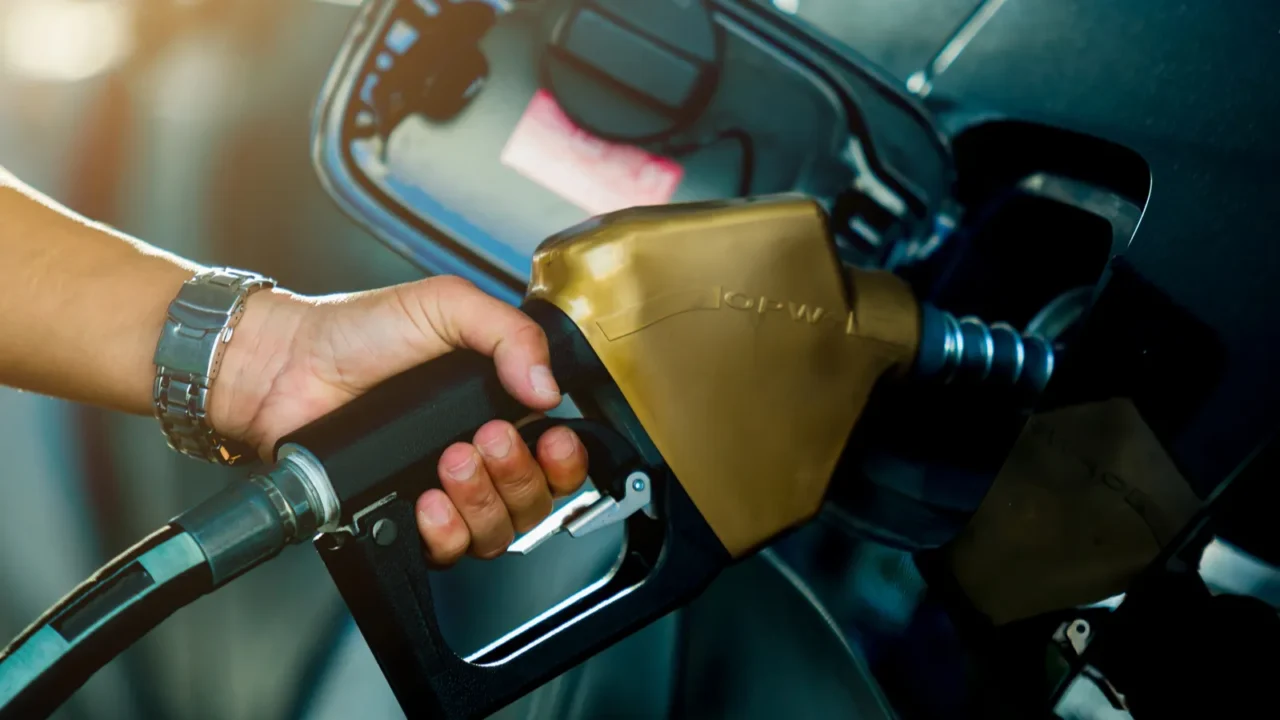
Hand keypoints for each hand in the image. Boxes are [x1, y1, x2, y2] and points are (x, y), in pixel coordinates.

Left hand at [206, 276, 588, 565]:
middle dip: (518, 474)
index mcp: (494, 404)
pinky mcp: (403, 516)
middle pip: (534, 499)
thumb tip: (548, 387)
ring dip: (484, 500)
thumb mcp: (446, 306)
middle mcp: (475, 452)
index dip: (564, 459)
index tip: (551, 440)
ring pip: (498, 531)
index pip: (554, 454)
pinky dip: (447, 531)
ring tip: (450, 461)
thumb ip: (509, 333)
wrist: (288, 367)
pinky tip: (428, 501)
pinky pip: (449, 551)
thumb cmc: (358, 332)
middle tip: (485, 439)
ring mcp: (441, 488)